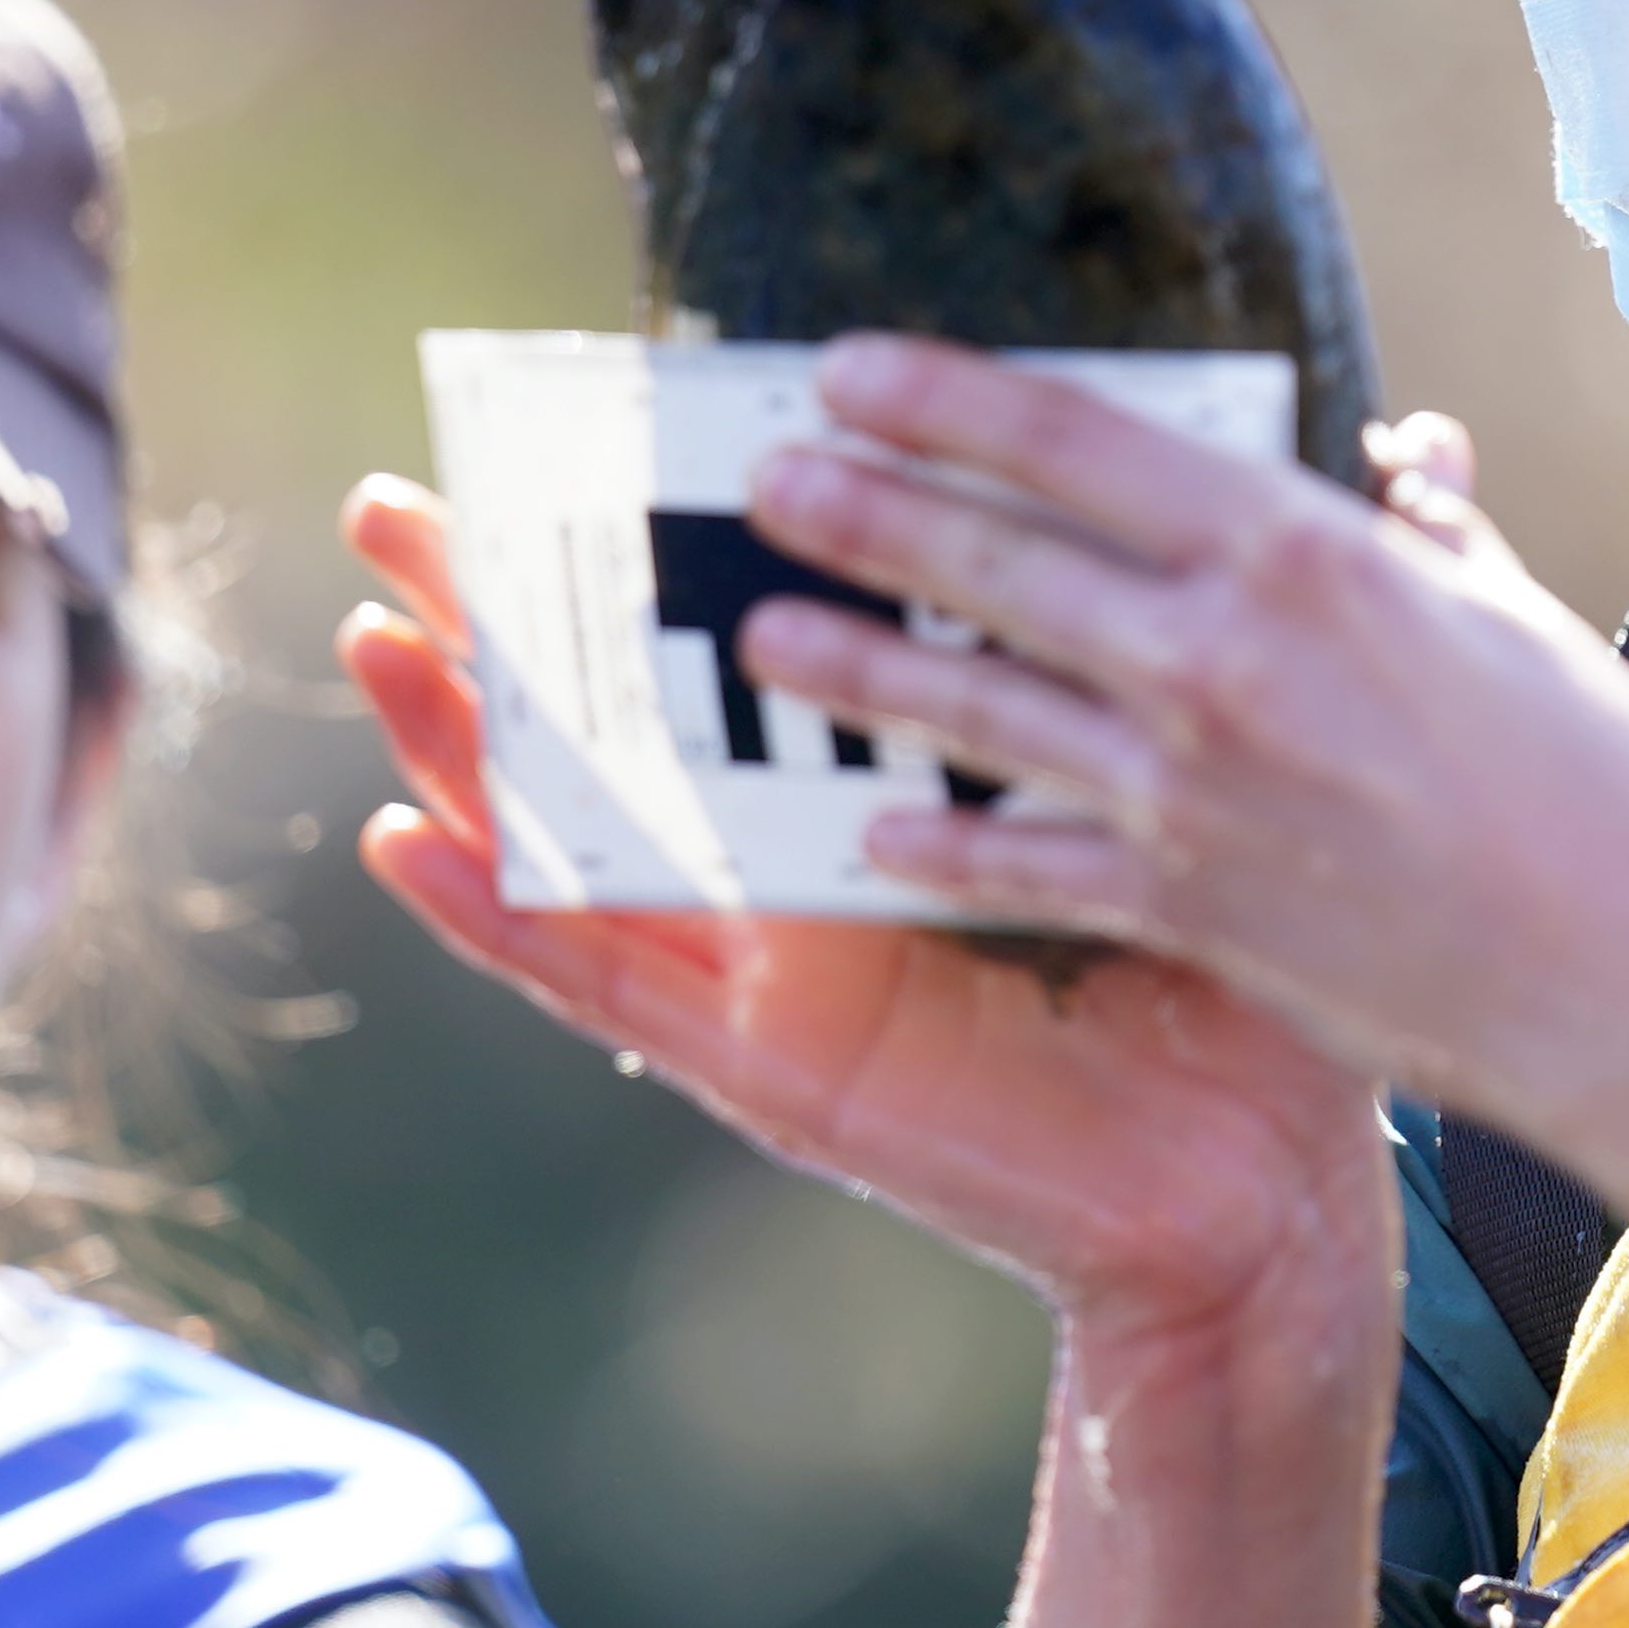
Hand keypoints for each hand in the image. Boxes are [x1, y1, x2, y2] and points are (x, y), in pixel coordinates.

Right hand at [340, 477, 1393, 1398]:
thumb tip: (1100, 479)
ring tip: (371, 640)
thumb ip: (1100, 660)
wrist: (1257, 1187)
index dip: (629, 556)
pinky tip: (406, 844)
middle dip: (495, 618)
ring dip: (461, 745)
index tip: (546, 440)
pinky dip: (498, 918)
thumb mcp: (1147, 783)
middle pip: (611, 724)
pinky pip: (604, 987)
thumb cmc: (1225, 985)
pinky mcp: (769, 1067)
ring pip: (574, 840)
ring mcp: (771, 974)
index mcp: (877, 802)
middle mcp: (801, 879)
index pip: (727, 652)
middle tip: (392, 508)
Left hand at [721, 339, 1628, 1268]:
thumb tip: (1406, 458)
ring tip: (766, 631)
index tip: (851, 367)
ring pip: (972, 707)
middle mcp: (1223, 658)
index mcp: (1305, 556)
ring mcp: (1190, 791)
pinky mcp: (1187, 912)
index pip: (1082, 442)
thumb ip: (1432, 534)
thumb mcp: (1515, 620)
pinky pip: (1022, 868)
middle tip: (764, 480)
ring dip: (854, 666)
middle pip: (993, 560)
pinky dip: (939, 846)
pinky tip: (866, 829)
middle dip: (861, 511)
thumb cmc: (1612, 793)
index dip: (948, 396)